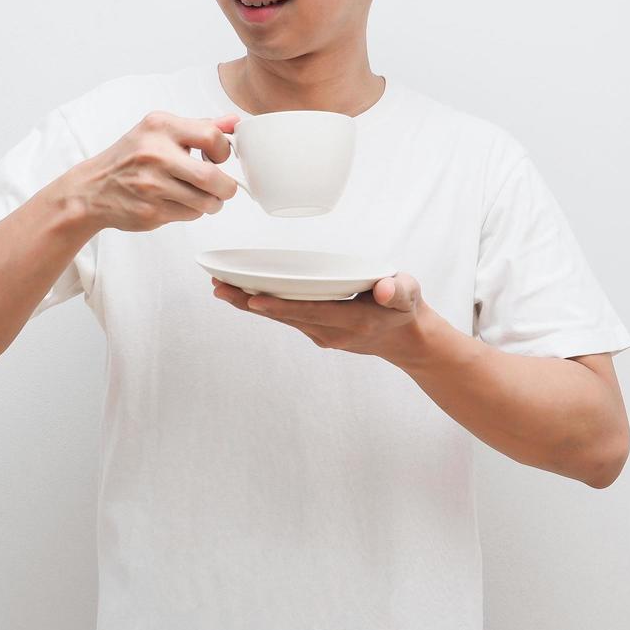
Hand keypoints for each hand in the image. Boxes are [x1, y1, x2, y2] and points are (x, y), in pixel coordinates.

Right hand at [72, 110, 241, 231]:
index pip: (212, 137)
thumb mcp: (159, 130)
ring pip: (205, 201)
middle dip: (226, 187)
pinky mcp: (151, 210)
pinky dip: (194, 211)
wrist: (93, 188)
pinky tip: (181, 202)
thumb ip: (198, 126)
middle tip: (224, 187)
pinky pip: (191, 215)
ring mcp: (152, 185)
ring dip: (212, 202)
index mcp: (160, 127)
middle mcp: (155, 154)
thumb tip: (234, 122)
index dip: (223, 151)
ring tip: (204, 196)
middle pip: (211, 177)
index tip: (218, 157)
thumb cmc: (129, 158)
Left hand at [211, 272, 430, 365]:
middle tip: (219, 288)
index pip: (311, 312)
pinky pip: (286, 320)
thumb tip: (385, 288)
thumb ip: (399, 290)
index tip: (254, 299)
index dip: (282, 307)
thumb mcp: (409, 294)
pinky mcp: (317, 333)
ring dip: (250, 305)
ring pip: (281, 319)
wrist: (406, 340)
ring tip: (221, 289)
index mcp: (352, 321)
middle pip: (285, 317)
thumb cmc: (405, 309)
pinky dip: (264, 307)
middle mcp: (332, 333)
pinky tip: (244, 296)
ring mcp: (322, 335)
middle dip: (250, 303)